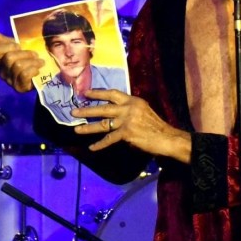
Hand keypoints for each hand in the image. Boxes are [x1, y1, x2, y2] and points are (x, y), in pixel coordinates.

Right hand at [0, 25, 44, 92]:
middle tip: (35, 54)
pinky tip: (38, 70)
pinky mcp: (20, 87)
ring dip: (32, 61)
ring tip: (39, 62)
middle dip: (25, 53)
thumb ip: (1, 38)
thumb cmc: (27, 58)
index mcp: (0, 60)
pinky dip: (33, 70)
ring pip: (18, 66)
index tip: (19, 46)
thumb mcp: (15, 46)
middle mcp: (3, 71)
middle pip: (9, 58)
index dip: (9, 46)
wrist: (44, 71)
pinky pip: (24, 75)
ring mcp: (11, 81)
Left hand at [70, 88, 191, 163]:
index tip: (86, 93)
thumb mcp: (143, 111)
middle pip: (103, 108)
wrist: (166, 137)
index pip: (112, 93)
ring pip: (103, 123)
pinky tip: (92, 147)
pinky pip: (109, 139)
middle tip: (73, 112)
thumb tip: (114, 113)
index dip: (98, 93)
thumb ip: (129, 110)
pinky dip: (100, 144)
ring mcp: (127, 120)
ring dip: (88, 127)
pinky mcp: (126, 133)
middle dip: (87, 110)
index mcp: (133, 100)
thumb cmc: (156, 126)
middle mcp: (128, 108)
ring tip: (76, 130)